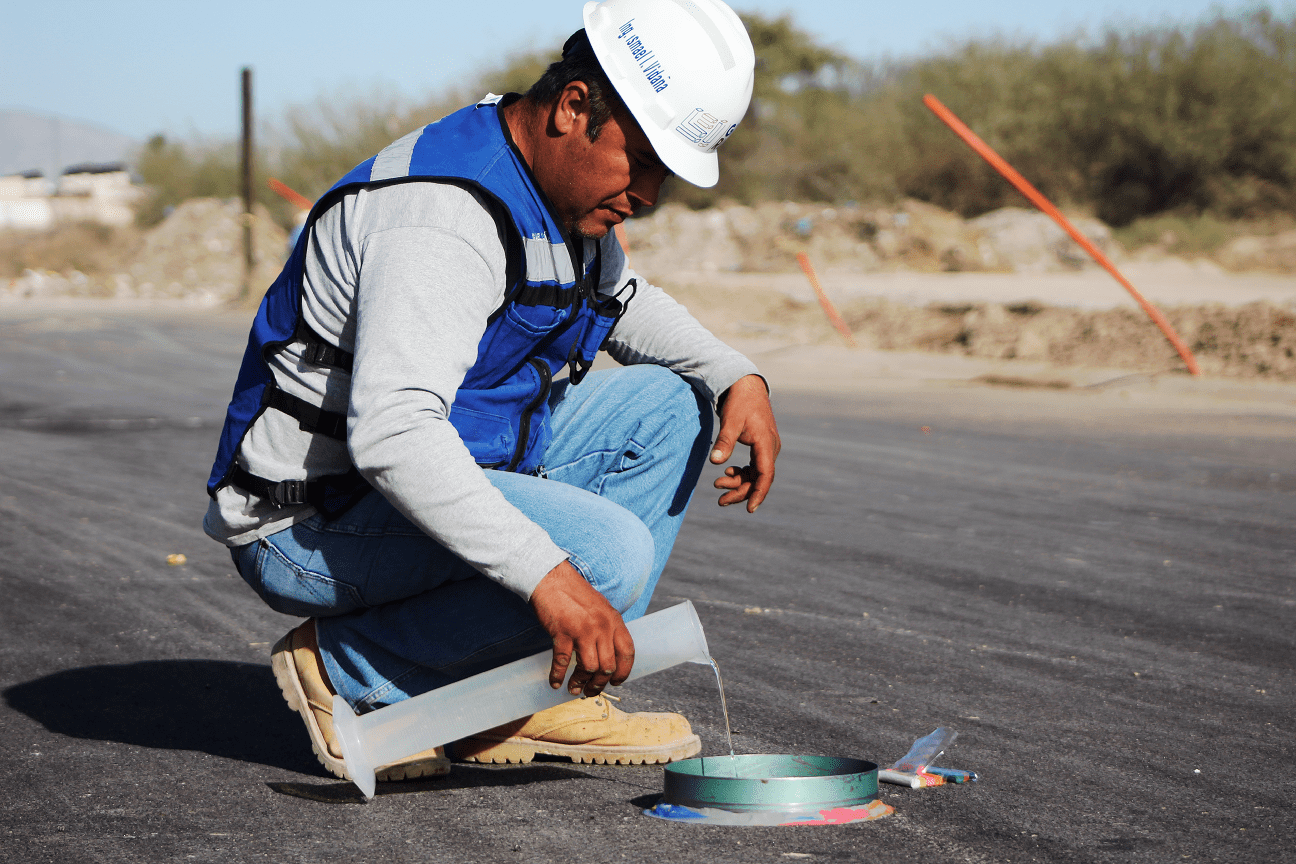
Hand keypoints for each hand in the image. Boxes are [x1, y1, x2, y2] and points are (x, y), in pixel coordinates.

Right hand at [529, 560, 634, 695]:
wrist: (551, 578)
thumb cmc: (573, 593)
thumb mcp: (600, 607)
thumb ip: (607, 627)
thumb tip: (607, 653)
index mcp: (614, 620)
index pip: (627, 652)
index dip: (623, 672)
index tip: (616, 682)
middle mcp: (602, 626)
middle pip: (608, 666)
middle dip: (600, 684)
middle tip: (591, 691)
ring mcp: (583, 630)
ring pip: (589, 668)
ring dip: (581, 683)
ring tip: (574, 689)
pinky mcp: (562, 632)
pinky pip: (562, 662)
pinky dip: (558, 675)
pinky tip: (555, 682)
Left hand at [711, 374, 779, 511]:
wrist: (746, 385)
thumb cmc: (739, 402)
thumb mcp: (730, 421)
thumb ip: (724, 442)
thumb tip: (715, 462)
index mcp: (766, 443)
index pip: (765, 475)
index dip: (758, 493)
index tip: (749, 509)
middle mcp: (770, 448)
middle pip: (759, 479)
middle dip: (741, 492)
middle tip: (720, 500)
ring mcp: (766, 448)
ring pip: (756, 475)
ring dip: (738, 483)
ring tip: (717, 485)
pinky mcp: (760, 447)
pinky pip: (754, 467)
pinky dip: (741, 473)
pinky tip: (727, 473)